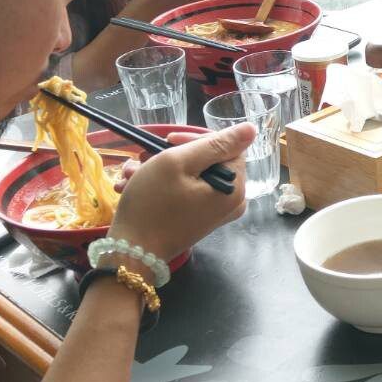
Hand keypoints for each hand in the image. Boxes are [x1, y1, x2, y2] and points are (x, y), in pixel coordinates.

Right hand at [110, 123, 254, 260]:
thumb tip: (251, 129)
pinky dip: (162, 186)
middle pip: (209, 160)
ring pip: (192, 175)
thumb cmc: (153, 204)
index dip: (195, 139)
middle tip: (144, 157)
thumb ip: (216, 143)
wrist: (132, 253)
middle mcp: (232, 202)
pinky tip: (134, 185)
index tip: (167, 142)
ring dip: (160, 170)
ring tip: (131, 174)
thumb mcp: (180, 163)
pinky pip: (186, 192)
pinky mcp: (199, 220)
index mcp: (235, 187)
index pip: (227, 145)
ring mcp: (216, 213)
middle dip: (173, 155)